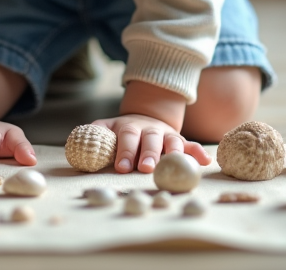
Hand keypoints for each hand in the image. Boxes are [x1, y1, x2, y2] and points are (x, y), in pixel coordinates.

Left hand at [92, 113, 211, 173]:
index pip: (126, 137)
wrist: (142, 117)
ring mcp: (165, 134)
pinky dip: (197, 152)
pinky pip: (190, 145)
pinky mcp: (179, 141)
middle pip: (150, 139)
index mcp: (128, 127)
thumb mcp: (103, 129)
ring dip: (173, 153)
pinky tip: (204, 161)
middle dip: (148, 154)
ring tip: (174, 165)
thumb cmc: (118, 132)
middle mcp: (148, 129)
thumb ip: (93, 135)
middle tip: (145, 168)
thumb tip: (80, 145)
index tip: (122, 167)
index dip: (124, 152)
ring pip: (171, 141)